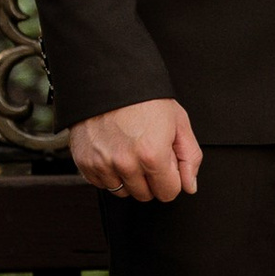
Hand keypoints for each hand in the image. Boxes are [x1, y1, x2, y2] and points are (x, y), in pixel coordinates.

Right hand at [68, 98, 201, 201]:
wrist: (109, 81)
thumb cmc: (144, 98)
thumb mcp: (179, 122)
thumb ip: (190, 157)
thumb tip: (189, 185)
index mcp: (153, 155)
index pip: (169, 193)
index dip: (171, 178)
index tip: (167, 164)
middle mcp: (126, 163)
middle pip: (145, 195)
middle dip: (151, 179)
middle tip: (148, 153)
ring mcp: (102, 164)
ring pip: (122, 191)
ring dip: (129, 178)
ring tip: (130, 151)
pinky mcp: (85, 163)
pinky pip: (101, 183)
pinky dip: (109, 173)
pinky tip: (114, 151)